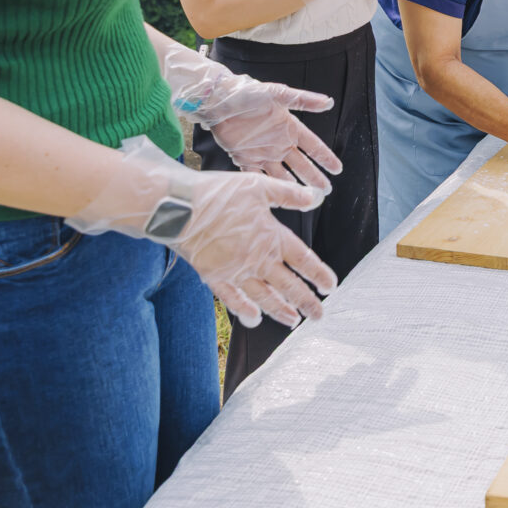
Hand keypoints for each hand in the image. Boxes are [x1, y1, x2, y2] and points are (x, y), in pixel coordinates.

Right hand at [66, 137, 336, 328]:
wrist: (177, 207)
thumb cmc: (217, 193)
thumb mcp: (258, 186)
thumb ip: (288, 194)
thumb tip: (315, 198)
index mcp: (271, 236)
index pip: (303, 260)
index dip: (318, 274)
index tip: (330, 286)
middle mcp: (256, 258)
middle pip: (287, 285)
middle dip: (305, 301)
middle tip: (319, 315)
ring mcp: (235, 271)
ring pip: (263, 296)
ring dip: (280, 310)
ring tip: (293, 322)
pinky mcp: (213, 276)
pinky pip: (232, 299)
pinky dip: (244, 310)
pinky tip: (253, 319)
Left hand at [162, 45, 340, 191]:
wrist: (218, 100)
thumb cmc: (247, 93)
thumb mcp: (278, 94)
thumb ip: (303, 100)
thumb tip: (329, 101)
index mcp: (289, 128)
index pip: (313, 146)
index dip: (325, 158)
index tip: (337, 169)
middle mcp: (279, 142)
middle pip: (301, 164)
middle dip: (313, 177)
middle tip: (325, 191)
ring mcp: (262, 152)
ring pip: (282, 174)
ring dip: (292, 187)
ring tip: (303, 199)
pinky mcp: (244, 158)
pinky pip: (258, 175)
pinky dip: (266, 187)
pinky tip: (274, 197)